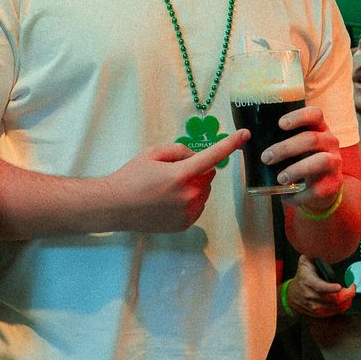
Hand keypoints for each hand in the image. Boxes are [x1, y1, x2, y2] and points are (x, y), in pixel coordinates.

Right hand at [105, 129, 246, 232]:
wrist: (114, 206)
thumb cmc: (131, 176)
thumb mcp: (153, 153)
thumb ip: (180, 150)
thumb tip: (197, 156)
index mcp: (181, 174)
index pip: (213, 156)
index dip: (230, 144)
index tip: (245, 135)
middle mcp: (189, 195)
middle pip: (208, 175)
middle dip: (197, 169)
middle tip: (171, 171)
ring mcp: (188, 213)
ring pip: (204, 191)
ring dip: (194, 185)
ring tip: (166, 188)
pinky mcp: (185, 224)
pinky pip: (197, 206)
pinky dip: (189, 200)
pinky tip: (168, 201)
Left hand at [264, 105, 342, 211]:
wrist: (321, 189)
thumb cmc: (300, 160)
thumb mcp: (293, 147)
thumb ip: (275, 140)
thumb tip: (243, 136)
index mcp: (318, 128)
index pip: (315, 114)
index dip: (299, 117)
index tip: (280, 123)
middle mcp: (330, 142)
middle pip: (311, 139)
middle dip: (286, 148)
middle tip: (265, 157)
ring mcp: (335, 162)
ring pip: (320, 161)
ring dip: (297, 169)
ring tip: (279, 178)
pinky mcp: (333, 184)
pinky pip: (317, 188)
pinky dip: (300, 193)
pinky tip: (288, 195)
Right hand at [286, 254, 355, 317]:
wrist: (291, 295)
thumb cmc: (301, 276)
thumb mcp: (304, 263)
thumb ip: (313, 254)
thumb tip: (322, 246)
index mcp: (309, 281)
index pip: (322, 287)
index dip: (332, 288)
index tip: (341, 286)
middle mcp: (311, 295)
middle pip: (332, 299)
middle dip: (346, 295)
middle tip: (352, 289)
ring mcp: (314, 306)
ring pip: (334, 308)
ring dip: (345, 302)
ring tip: (350, 294)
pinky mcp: (317, 313)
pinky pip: (332, 313)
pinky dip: (341, 308)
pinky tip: (345, 302)